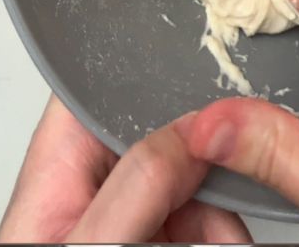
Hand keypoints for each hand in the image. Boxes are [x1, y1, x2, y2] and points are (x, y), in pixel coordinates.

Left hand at [0, 94, 250, 243]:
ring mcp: (126, 212)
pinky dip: (223, 230)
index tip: (207, 77)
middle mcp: (93, 181)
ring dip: (226, 205)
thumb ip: (139, 181)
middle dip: (209, 155)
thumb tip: (193, 126)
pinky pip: (201, 218)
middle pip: (165, 129)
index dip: (153, 68)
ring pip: (193, 177)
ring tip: (235, 234)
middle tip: (238, 176)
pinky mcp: (154, 239)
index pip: (103, 84)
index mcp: (60, 165)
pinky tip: (231, 240)